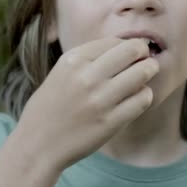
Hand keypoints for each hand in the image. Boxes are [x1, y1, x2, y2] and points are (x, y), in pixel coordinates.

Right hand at [16, 37, 157, 172]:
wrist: (37, 145)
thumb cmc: (50, 107)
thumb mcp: (61, 72)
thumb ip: (88, 59)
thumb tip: (124, 47)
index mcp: (73, 60)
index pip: (114, 41)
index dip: (128, 45)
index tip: (131, 52)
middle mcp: (87, 76)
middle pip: (132, 51)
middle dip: (143, 53)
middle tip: (145, 60)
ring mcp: (100, 99)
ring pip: (142, 73)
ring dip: (149, 71)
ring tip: (147, 75)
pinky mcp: (110, 122)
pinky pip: (142, 99)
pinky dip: (145, 95)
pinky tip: (138, 97)